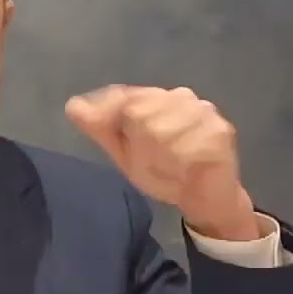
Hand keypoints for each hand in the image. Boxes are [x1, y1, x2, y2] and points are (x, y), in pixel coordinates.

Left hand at [65, 85, 261, 240]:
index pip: (122, 97)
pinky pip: (186, 147)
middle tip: (157, 162)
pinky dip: (181, 164)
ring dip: (162, 157)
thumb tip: (72, 106)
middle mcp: (181, 96)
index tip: (127, 149)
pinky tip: (189, 170)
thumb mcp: (124, 152)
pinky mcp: (220, 131)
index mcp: (155, 97)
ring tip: (174, 167)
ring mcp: (203, 111)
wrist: (205, 198)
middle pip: (139, 113)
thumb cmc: (163, 172)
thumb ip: (102, 128)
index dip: (116, 123)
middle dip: (141, 147)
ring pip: (161, 131)